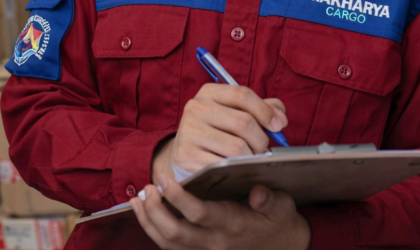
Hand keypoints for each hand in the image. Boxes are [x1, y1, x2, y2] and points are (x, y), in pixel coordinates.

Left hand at [131, 172, 310, 249]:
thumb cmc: (278, 220)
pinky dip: (153, 230)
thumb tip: (257, 192)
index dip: (177, 197)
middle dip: (155, 210)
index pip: (198, 214)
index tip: (164, 177)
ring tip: (138, 198)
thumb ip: (269, 198)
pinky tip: (144, 212)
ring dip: (148, 221)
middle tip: (148, 186)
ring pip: (167, 243)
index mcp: (233, 225)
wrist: (282, 246)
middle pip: (175, 232)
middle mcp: (215, 242)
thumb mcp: (281, 205)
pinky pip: (170, 247)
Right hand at [153, 84, 287, 177]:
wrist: (183, 154)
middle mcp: (196, 107)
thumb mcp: (234, 112)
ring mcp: (189, 131)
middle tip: (262, 149)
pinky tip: (235, 167)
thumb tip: (280, 117)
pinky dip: (236, 168)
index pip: (243, 95)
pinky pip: (224, 164)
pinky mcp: (187, 154)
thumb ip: (261, 108)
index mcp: (209, 92)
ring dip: (250, 156)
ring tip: (249, 158)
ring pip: (237, 146)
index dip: (265, 111)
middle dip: (261, 139)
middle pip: (244, 122)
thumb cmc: (217, 131)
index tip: (279, 126)